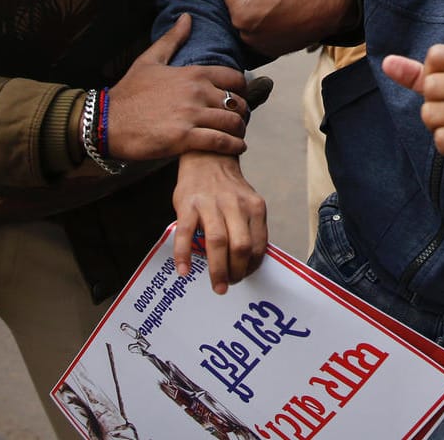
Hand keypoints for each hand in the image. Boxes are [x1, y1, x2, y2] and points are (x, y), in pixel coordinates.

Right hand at [106, 14, 247, 160]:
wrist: (104, 122)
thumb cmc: (128, 92)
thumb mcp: (149, 60)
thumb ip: (172, 39)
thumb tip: (187, 17)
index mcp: (192, 73)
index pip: (235, 78)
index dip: (241, 89)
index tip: (238, 97)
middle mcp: (196, 92)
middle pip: (238, 102)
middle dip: (241, 112)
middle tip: (237, 120)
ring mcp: (190, 115)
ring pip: (233, 122)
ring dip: (239, 130)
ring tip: (236, 135)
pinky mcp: (184, 138)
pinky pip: (221, 142)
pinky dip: (233, 145)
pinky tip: (235, 147)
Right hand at [173, 151, 266, 294]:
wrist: (207, 158)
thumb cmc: (228, 188)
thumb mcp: (248, 202)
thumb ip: (249, 225)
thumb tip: (249, 259)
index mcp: (254, 206)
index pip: (259, 243)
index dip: (253, 265)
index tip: (246, 276)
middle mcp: (235, 205)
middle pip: (240, 246)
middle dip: (237, 271)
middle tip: (230, 286)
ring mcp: (211, 205)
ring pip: (217, 242)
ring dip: (218, 269)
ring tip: (217, 286)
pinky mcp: (188, 205)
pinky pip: (185, 234)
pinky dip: (184, 255)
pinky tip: (184, 271)